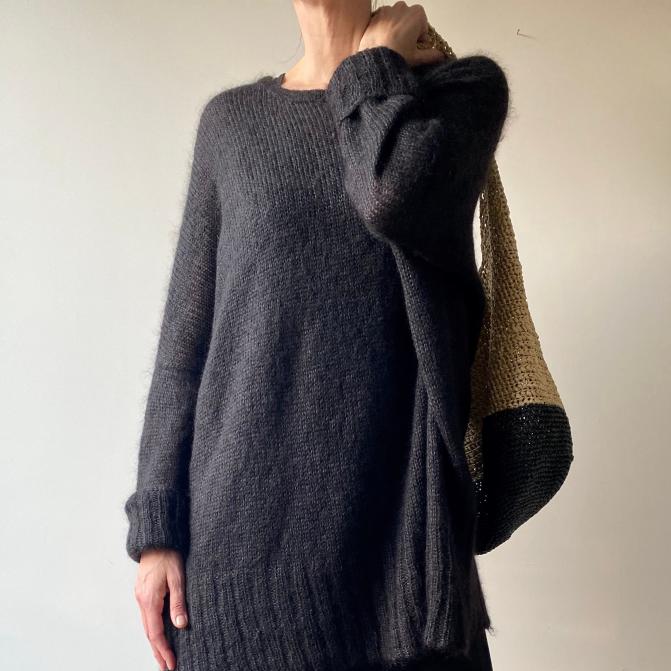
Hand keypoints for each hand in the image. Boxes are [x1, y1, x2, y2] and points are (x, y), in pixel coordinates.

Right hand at [133, 548, 187, 670]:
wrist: (156, 539)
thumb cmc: (168, 555)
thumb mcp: (177, 578)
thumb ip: (178, 602)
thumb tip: (181, 625)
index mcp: (150, 600)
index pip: (156, 633)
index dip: (164, 650)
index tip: (172, 663)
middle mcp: (142, 601)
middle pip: (149, 633)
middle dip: (158, 652)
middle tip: (167, 667)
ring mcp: (140, 597)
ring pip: (147, 626)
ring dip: (154, 643)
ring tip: (163, 657)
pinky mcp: (142, 592)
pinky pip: (147, 617)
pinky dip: (152, 629)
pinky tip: (159, 634)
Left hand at [360, 1, 445, 65]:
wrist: (373, 59)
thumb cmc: (394, 56)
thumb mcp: (416, 58)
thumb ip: (431, 55)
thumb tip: (440, 56)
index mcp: (417, 14)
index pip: (423, 25)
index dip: (420, 37)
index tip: (415, 47)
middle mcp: (403, 7)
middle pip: (410, 19)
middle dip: (408, 30)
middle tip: (403, 47)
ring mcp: (388, 9)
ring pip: (396, 17)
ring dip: (396, 28)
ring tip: (392, 45)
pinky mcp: (375, 14)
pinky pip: (383, 19)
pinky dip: (384, 27)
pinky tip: (382, 41)